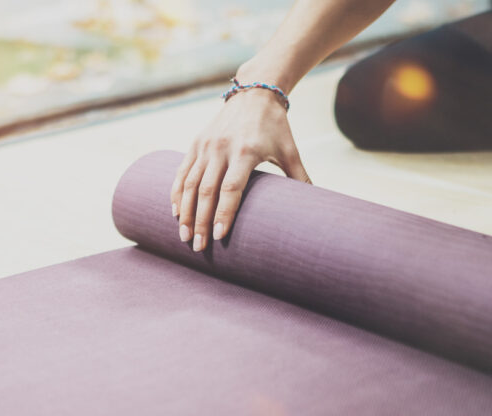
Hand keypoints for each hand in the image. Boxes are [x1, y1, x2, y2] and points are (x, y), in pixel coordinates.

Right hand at [172, 90, 310, 251]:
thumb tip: (315, 208)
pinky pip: (182, 172)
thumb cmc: (275, 126)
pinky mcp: (196, 143)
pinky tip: (176, 213)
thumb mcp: (290, 150)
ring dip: (186, 212)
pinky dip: (177, 193)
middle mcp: (221, 149)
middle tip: (199, 247)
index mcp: (246, 151)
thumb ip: (300, 178)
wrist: (254, 92)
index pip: (230, 188)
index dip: (223, 214)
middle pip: (206, 191)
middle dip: (201, 221)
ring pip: (190, 184)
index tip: (219, 237)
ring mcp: (206, 145)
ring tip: (185, 236)